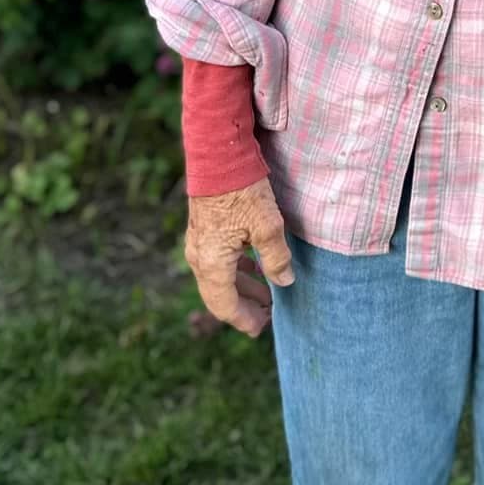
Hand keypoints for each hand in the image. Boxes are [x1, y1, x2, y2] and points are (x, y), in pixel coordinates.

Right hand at [184, 176, 294, 337]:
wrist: (218, 156)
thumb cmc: (242, 190)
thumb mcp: (268, 226)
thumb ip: (277, 258)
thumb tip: (284, 283)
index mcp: (213, 263)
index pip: (225, 305)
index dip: (243, 320)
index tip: (261, 329)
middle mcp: (200, 258)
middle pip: (219, 296)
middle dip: (243, 308)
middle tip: (266, 318)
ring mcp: (198, 244)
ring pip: (218, 279)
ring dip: (241, 289)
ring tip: (265, 295)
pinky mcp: (203, 231)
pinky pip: (217, 262)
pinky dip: (235, 271)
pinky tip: (254, 267)